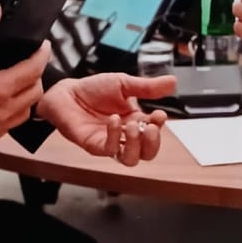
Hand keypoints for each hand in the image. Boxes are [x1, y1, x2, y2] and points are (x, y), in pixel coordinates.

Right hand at [0, 0, 47, 155]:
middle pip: (35, 93)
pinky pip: (9, 126)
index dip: (41, 55)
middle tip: (28, 62)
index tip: (42, 47)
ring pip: (25, 112)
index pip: (33, 70)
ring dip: (26, 96)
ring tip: (16, 81)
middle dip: (36, 75)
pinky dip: (11, 112)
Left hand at [37, 73, 175, 164]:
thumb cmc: (93, 89)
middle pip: (147, 153)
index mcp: (135, 120)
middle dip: (153, 143)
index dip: (160, 126)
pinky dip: (115, 136)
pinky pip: (111, 150)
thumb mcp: (124, 83)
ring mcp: (111, 142)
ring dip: (136, 145)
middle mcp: (125, 135)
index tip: (160, 114)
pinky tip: (114, 120)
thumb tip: (173, 83)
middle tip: (151, 128)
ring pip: (131, 159)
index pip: (154, 131)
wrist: (67, 92)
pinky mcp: (95, 145)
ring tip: (131, 125)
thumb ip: (148, 87)